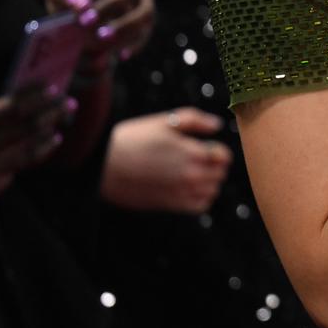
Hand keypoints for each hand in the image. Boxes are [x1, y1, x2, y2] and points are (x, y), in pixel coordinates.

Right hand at [0, 86, 67, 223]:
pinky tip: (36, 153)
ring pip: (27, 151)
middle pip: (26, 126)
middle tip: (66, 104)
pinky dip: (25, 161)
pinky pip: (12, 173)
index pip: (10, 107)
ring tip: (58, 129)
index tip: (49, 87)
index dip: (34, 96)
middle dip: (49, 113)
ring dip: (46, 138)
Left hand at [46, 0, 156, 68]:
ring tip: (103, 39)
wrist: (78, 14)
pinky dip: (135, 45)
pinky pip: (146, 33)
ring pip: (145, 11)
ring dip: (125, 26)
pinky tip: (120, 56)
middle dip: (108, 8)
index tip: (78, 9)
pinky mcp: (147, 22)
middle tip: (86, 23)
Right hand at [101, 109, 232, 214]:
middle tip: (200, 160)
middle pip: (220, 174)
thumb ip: (195, 120)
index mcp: (192, 152)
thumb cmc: (132, 139)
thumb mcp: (164, 121)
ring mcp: (181, 192)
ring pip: (212, 191)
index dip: (218, 151)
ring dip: (209, 182)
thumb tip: (217, 125)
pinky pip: (199, 206)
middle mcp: (191, 175)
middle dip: (214, 166)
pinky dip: (200, 198)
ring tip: (194, 173)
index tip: (207, 148)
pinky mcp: (169, 205)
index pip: (224, 157)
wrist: (104, 164)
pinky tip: (189, 189)